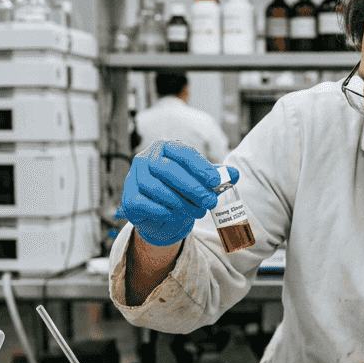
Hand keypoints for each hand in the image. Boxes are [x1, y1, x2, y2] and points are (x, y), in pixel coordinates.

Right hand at [116, 141, 237, 246]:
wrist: (158, 212)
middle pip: (168, 170)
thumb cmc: (180, 190)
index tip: (216, 181)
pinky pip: (147, 204)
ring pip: (157, 189)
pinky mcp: (129, 199)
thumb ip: (215, 176)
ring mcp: (134, 177)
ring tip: (198, 212)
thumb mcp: (199, 180)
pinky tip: (179, 215)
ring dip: (181, 203)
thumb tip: (234, 174)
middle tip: (210, 202)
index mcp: (165, 148)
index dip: (200, 166)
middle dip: (192, 188)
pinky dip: (166, 211)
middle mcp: (146, 158)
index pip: (182, 152)